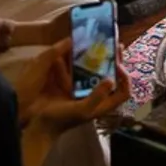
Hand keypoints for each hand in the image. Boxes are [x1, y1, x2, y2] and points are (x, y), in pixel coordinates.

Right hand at [17, 41, 131, 131]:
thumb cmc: (63, 119)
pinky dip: (82, 59)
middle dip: (116, 61)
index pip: (124, 92)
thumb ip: (96, 97)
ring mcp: (84, 88)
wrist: (40, 122)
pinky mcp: (71, 84)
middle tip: (116, 45)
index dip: (126, 79)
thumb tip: (111, 80)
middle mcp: (96, 95)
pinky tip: (80, 47)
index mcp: (102, 104)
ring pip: (98, 70)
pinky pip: (81, 69)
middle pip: (113, 76)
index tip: (119, 65)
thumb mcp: (82, 110)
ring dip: (101, 57)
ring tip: (102, 42)